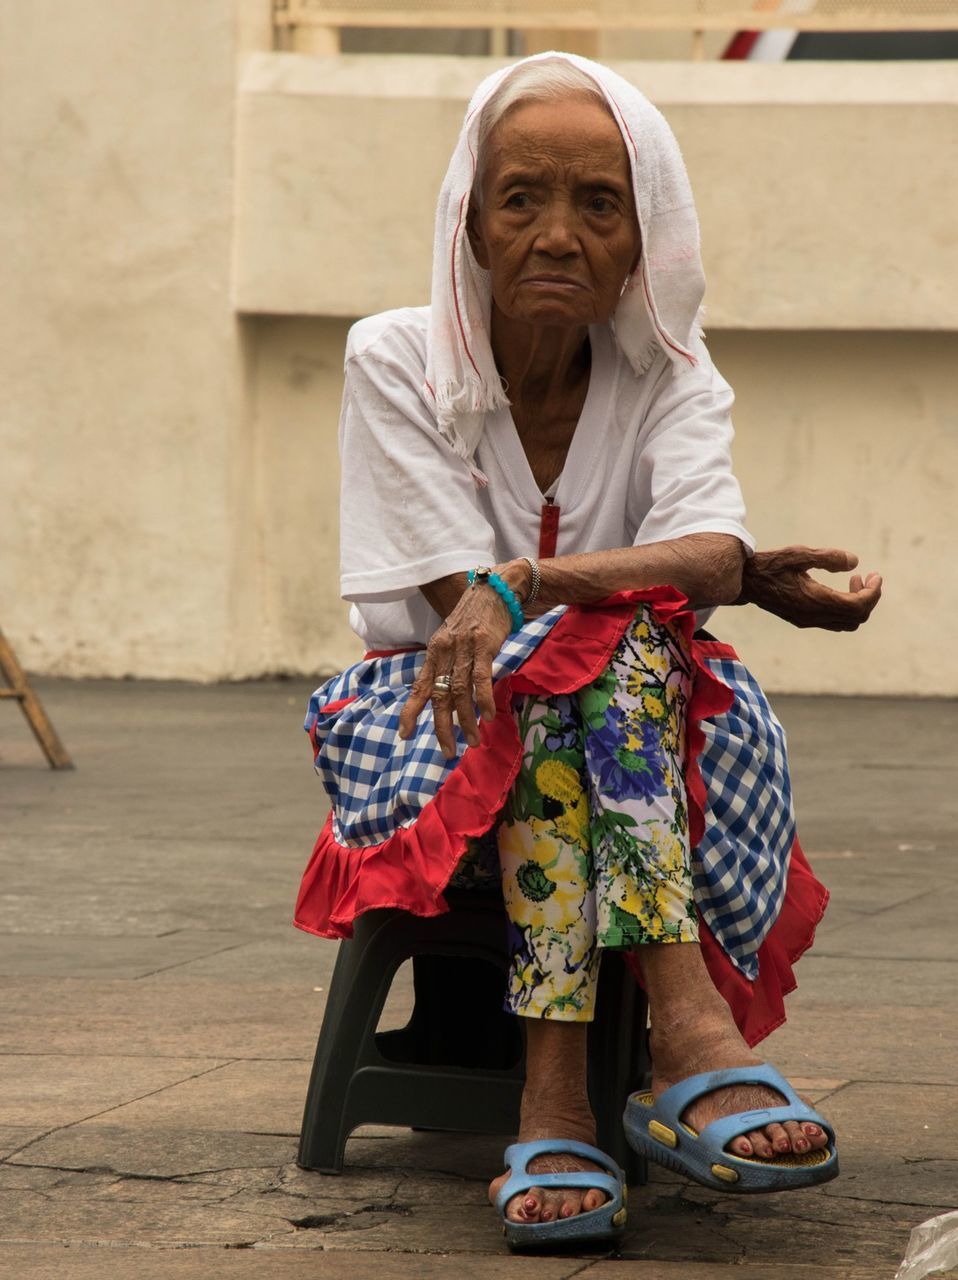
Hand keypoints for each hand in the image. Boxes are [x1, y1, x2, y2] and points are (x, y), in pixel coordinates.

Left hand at [398, 578, 513, 757]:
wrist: (494, 590)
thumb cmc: (474, 619)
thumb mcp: (453, 640)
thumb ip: (448, 666)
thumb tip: (448, 699)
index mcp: (435, 651)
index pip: (420, 687)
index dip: (410, 712)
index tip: (404, 735)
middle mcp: (445, 650)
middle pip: (439, 696)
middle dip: (441, 727)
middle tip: (448, 752)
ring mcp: (464, 648)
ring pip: (460, 692)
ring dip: (466, 721)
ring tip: (473, 742)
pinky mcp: (484, 645)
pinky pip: (482, 678)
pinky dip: (483, 700)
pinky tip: (487, 716)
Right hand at [737, 546, 881, 630]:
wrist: (744, 582)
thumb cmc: (771, 564)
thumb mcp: (800, 554)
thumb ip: (828, 557)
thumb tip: (854, 562)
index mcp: (815, 600)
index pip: (857, 606)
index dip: (873, 592)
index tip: (875, 575)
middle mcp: (813, 616)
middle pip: (856, 618)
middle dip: (869, 598)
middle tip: (868, 577)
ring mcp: (808, 621)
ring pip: (847, 623)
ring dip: (857, 604)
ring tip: (855, 581)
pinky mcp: (803, 620)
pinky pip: (834, 622)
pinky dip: (845, 608)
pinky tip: (838, 590)